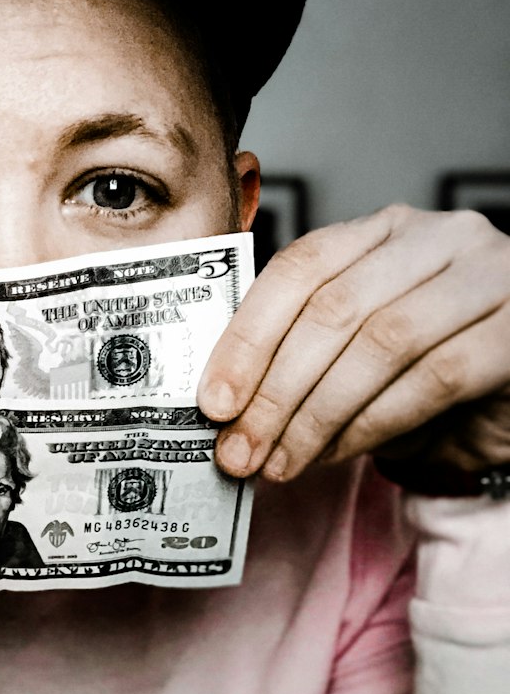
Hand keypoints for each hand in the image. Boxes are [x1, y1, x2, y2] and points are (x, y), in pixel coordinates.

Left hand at [198, 204, 509, 482]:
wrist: (509, 401)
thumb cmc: (425, 373)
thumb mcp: (354, 351)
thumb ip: (299, 355)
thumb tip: (224, 405)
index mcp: (384, 231)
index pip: (301, 267)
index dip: (248, 337)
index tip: (212, 402)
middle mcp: (439, 238)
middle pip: (334, 309)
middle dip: (274, 391)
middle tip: (238, 451)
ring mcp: (488, 276)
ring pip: (381, 343)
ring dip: (316, 416)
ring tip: (279, 462)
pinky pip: (433, 377)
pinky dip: (372, 424)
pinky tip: (336, 454)